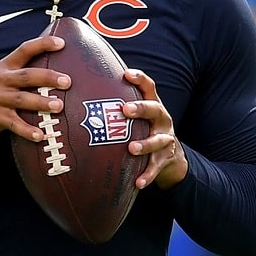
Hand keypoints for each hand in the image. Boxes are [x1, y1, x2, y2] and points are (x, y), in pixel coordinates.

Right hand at [0, 35, 70, 142]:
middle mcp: (1, 80)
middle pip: (26, 76)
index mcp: (5, 67)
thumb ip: (21, 73)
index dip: (42, 44)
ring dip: (41, 103)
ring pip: (21, 99)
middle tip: (66, 81)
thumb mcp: (0, 76)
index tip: (61, 43)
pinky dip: (27, 130)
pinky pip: (13, 124)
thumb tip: (54, 71)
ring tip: (58, 106)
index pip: (24, 50)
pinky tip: (40, 135)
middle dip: (47, 78)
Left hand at [122, 69, 187, 189]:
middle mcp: (161, 119)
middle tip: (125, 109)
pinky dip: (147, 175)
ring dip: (145, 144)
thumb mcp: (136, 115)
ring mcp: (165, 139)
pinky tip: (137, 182)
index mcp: (153, 105)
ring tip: (131, 148)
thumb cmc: (143, 129)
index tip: (126, 73)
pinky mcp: (165, 159)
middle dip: (140, 109)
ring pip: (158, 140)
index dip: (139, 78)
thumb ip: (118, 104)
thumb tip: (83, 88)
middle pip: (155, 109)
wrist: (171, 156)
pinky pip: (156, 167)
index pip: (149, 87)